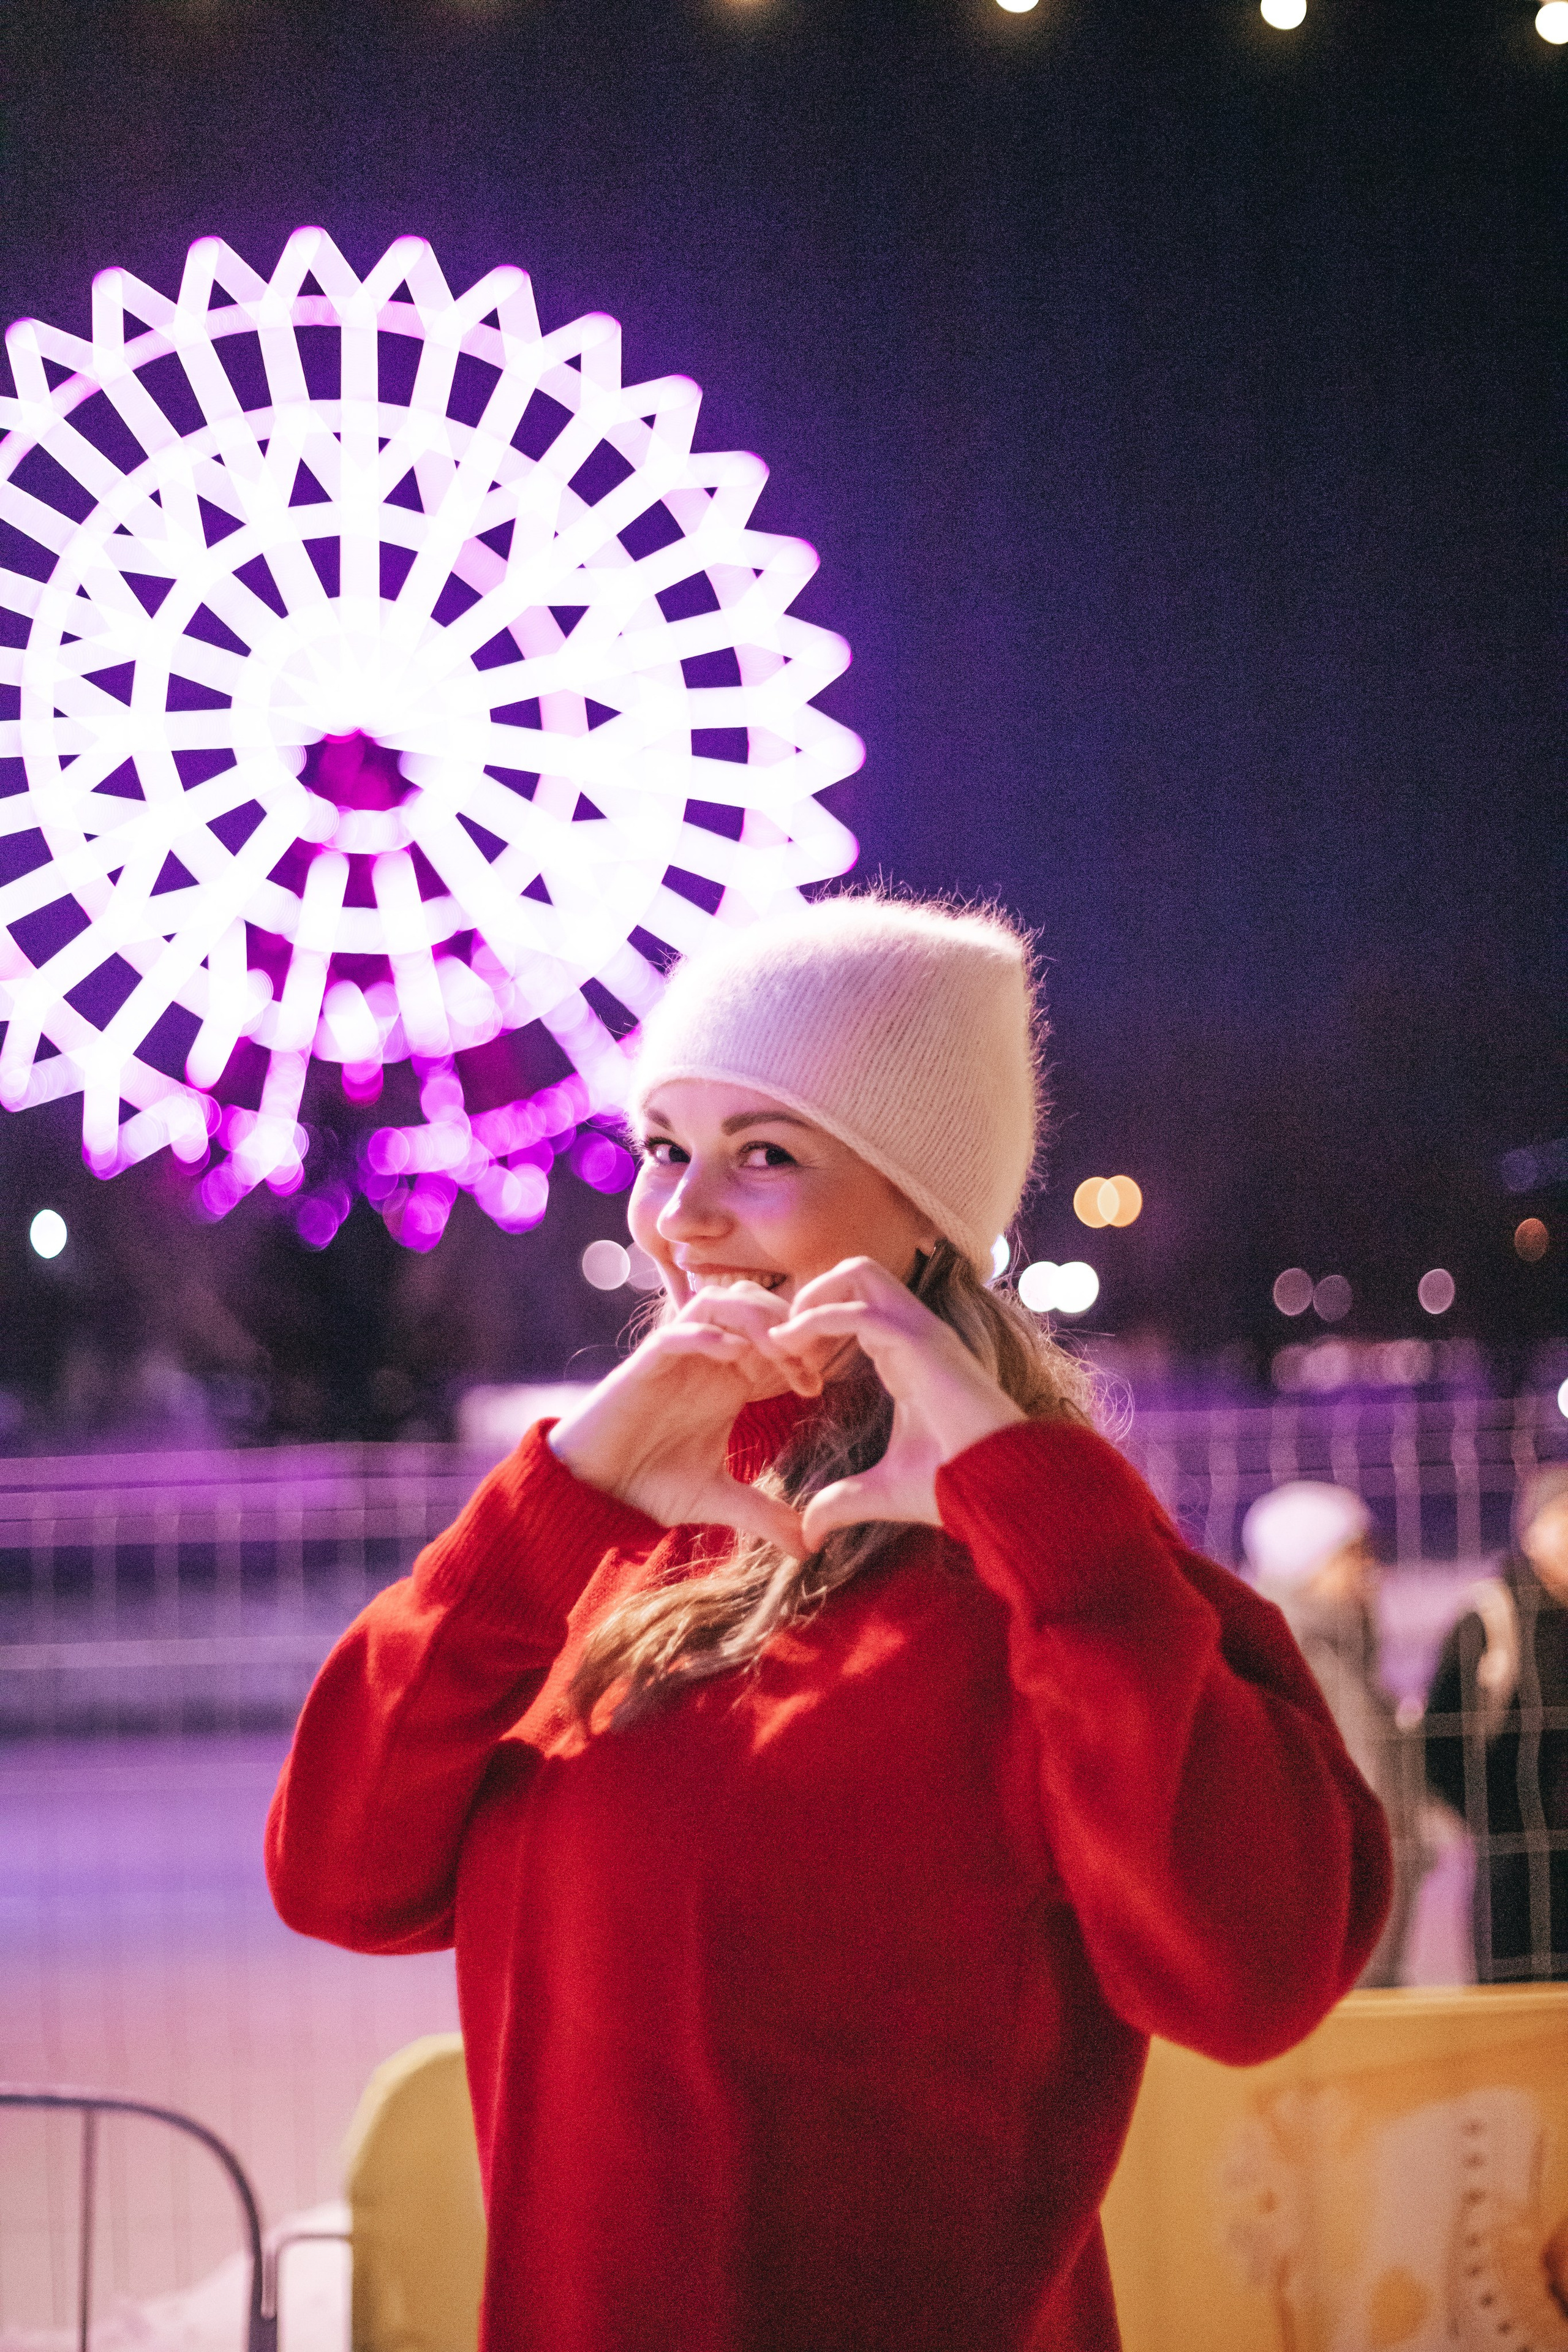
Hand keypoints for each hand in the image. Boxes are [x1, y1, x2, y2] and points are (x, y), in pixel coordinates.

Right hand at [548, 1282, 840, 1554]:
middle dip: (785, 1325)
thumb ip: (762, 1513)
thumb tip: (808, 1548)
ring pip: (717, 1304)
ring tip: (773, 1356)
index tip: (817, 1386)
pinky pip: (674, 1334)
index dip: (801, 1348)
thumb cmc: (648, 1484)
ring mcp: (673, 1357)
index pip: (773, 1334)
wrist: (591, 1489)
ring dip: (751, 1321)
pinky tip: (730, 1356)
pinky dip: (704, 1336)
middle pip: (753, 1303)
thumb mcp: (716, 1499)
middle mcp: (704, 1359)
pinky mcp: (642, 1367)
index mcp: (728, 1378)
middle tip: (803, 1368)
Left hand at [765, 1258, 1025, 1547]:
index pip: (858, 1306)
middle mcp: (915, 1333)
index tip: (783, 1357)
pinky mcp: (922, 1343)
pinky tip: (790, 1345)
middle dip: (812, 1291)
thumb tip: (806, 1536)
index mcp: (907, 1355)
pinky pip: (859, 1310)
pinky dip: (818, 1318)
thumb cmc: (952, 1485)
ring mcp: (921, 1332)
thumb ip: (839, 1502)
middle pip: (859, 1272)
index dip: (816, 1321)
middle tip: (780, 1334)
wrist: (997, 1490)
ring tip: (782, 1334)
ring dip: (813, 1295)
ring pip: (860, 1272)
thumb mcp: (880, 1492)